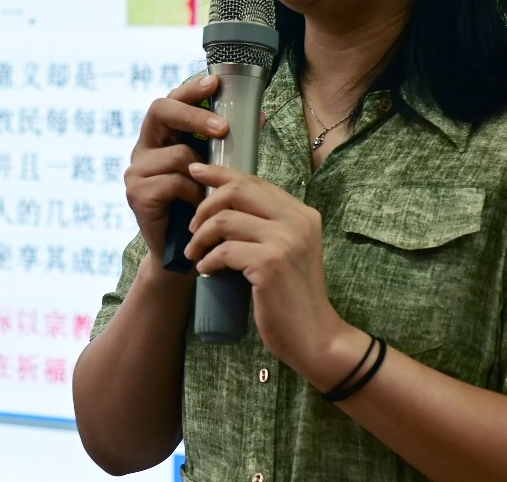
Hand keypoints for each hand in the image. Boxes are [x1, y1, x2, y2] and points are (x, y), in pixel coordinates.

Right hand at [125, 75, 228, 257]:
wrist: (183, 253)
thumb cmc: (201, 206)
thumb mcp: (215, 168)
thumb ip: (227, 143)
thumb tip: (260, 115)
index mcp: (160, 137)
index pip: (170, 100)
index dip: (190, 89)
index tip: (215, 82)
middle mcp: (143, 148)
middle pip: (160, 111)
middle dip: (194, 115)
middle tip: (223, 128)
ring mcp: (136, 171)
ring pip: (177, 154)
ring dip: (203, 172)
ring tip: (212, 190)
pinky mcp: (137, 194)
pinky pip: (173, 182)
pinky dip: (193, 193)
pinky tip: (199, 206)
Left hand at [184, 163, 346, 371]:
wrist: (315, 337)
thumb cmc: (294, 297)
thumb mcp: (288, 251)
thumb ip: (267, 226)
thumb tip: (223, 206)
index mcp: (302, 213)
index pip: (254, 181)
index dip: (221, 173)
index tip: (195, 169)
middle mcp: (297, 221)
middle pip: (238, 190)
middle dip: (205, 204)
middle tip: (191, 227)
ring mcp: (285, 241)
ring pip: (225, 220)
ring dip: (200, 237)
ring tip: (194, 253)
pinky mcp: (270, 264)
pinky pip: (224, 251)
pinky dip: (208, 260)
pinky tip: (206, 270)